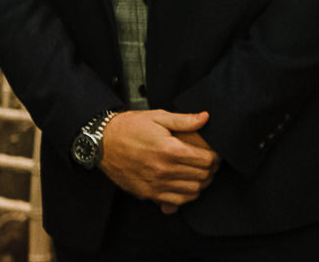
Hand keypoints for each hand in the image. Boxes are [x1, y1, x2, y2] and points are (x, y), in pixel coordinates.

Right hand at [98, 110, 218, 210]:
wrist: (103, 142)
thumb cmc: (131, 127)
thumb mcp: (158, 117)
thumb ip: (184, 120)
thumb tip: (205, 117)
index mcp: (169, 150)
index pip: (206, 160)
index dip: (215, 156)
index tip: (214, 153)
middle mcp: (163, 170)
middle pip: (202, 176)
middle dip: (211, 170)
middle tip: (211, 163)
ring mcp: (154, 184)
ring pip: (192, 191)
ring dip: (201, 183)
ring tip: (200, 173)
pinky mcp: (147, 193)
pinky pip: (175, 202)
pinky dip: (186, 196)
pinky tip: (186, 185)